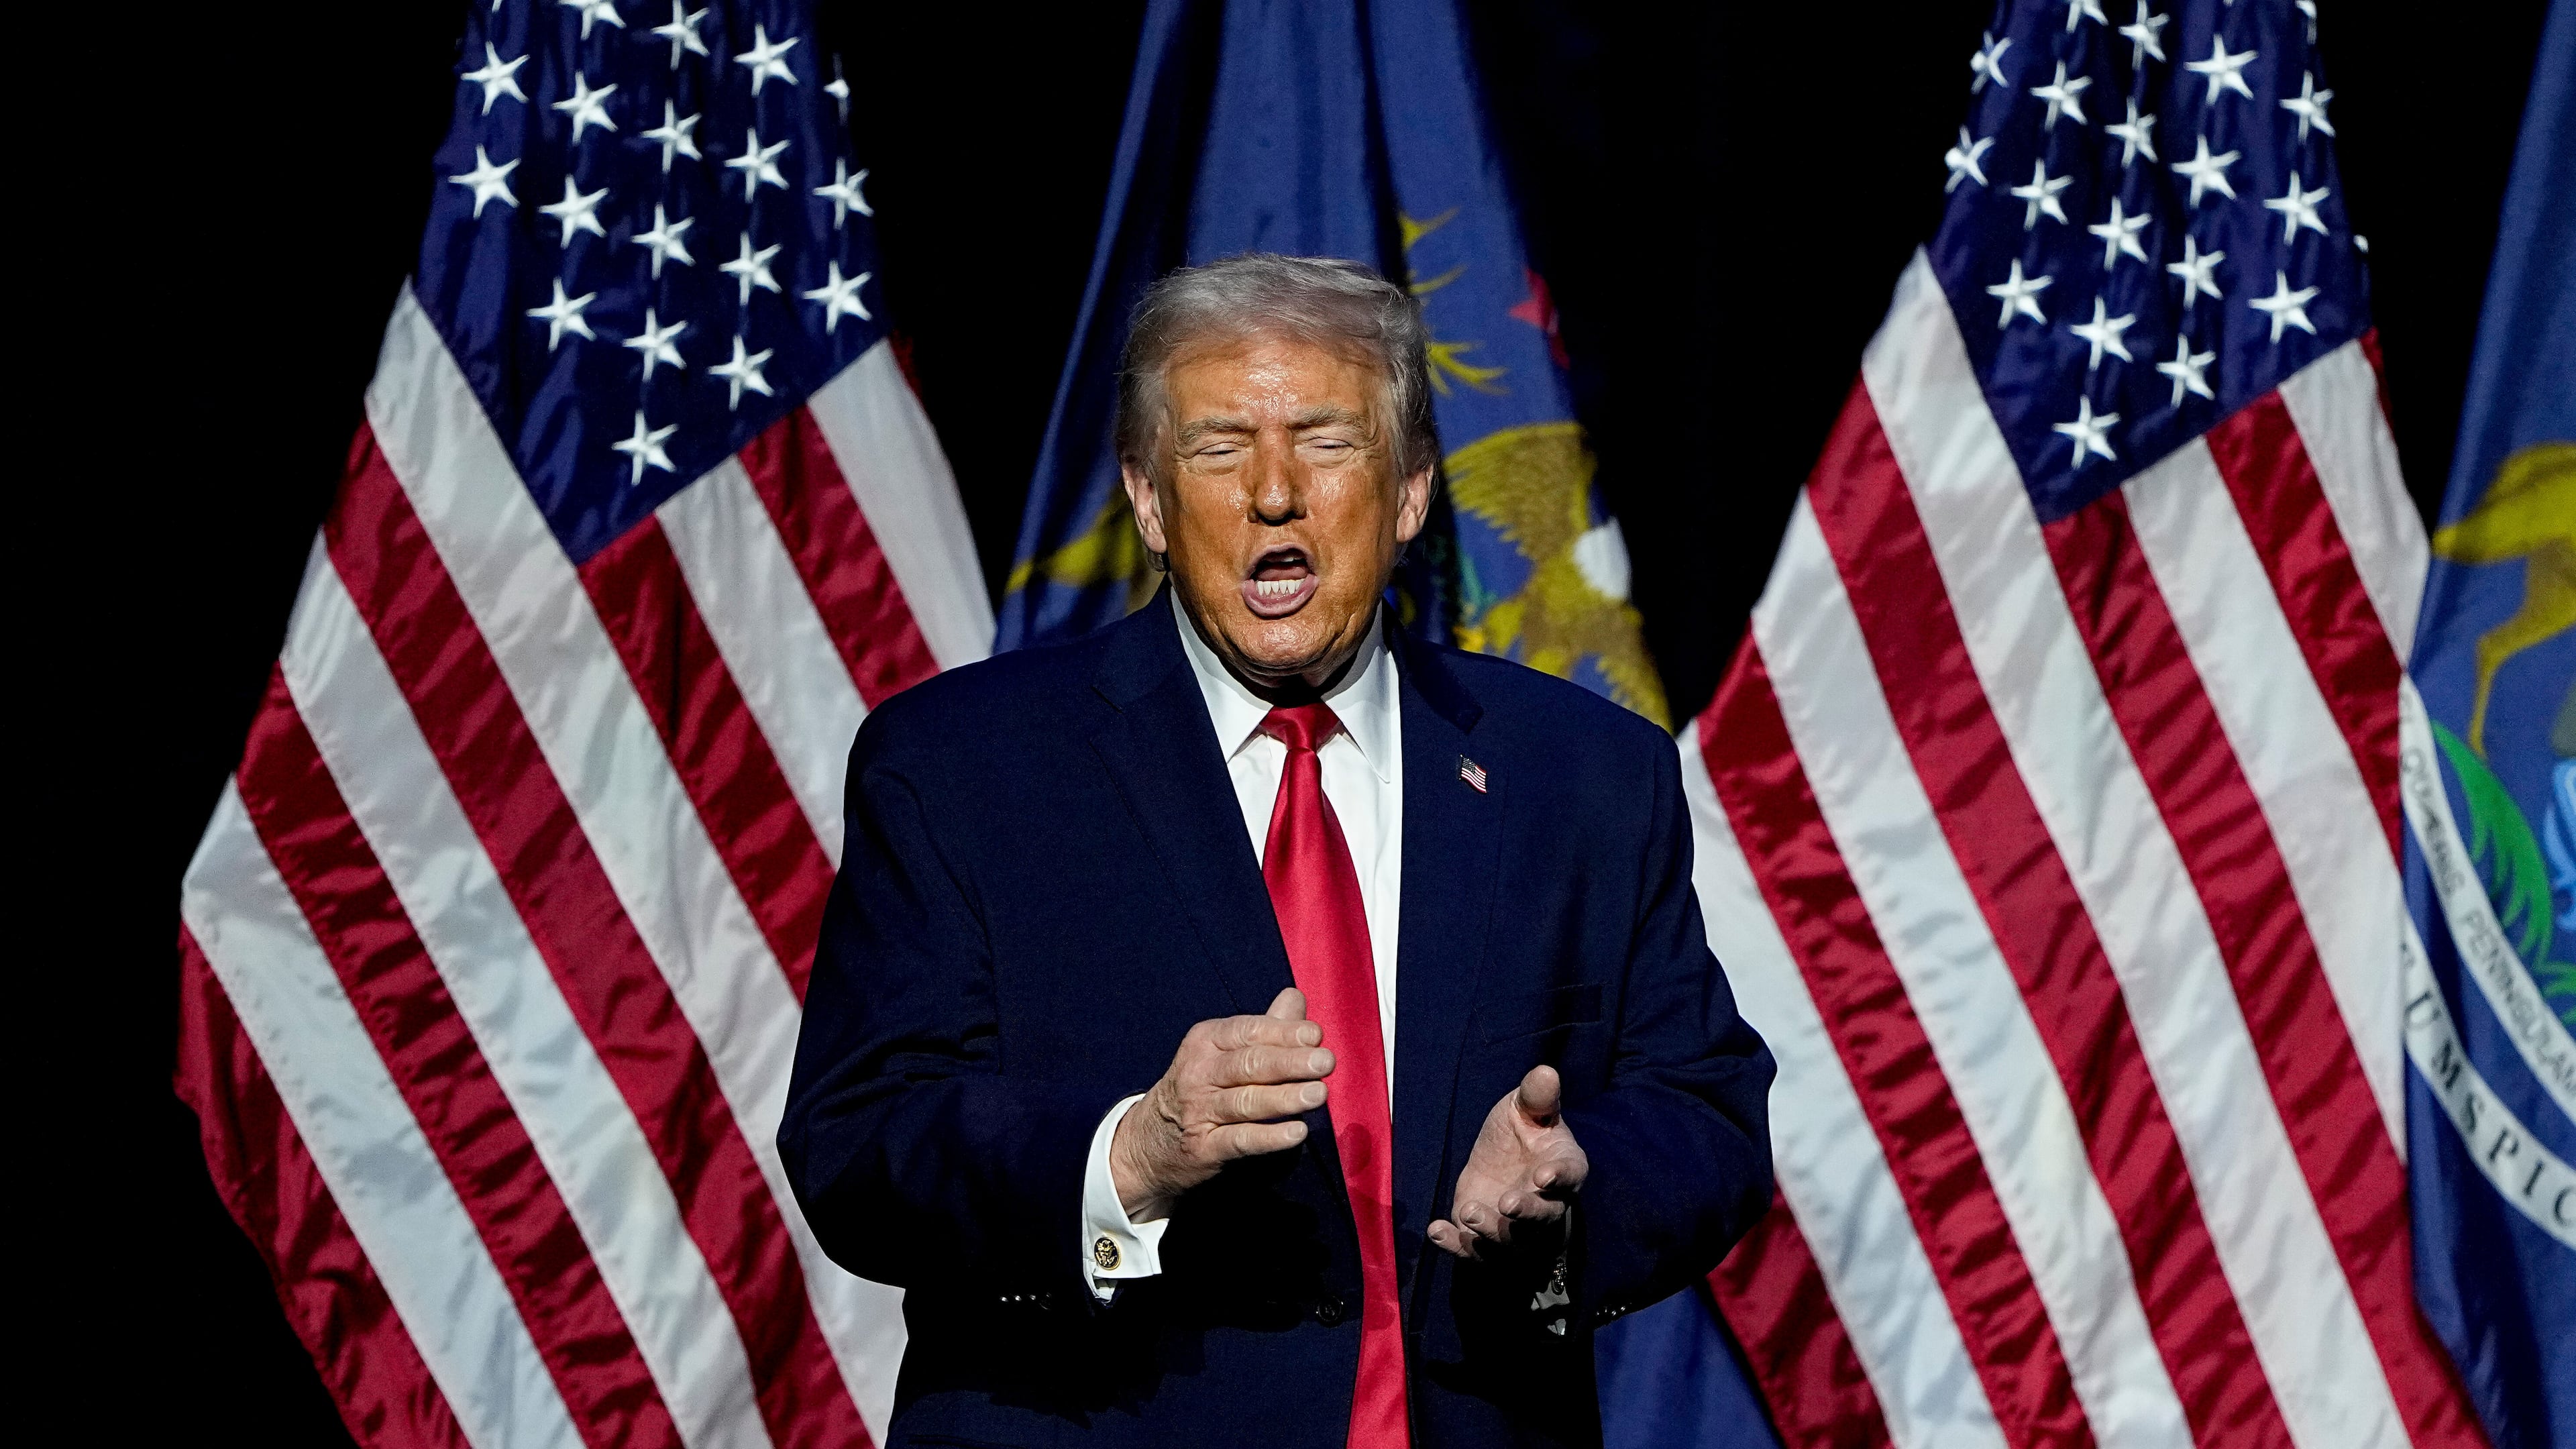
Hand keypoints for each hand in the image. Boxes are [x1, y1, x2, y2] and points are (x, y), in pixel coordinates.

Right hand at [1110, 988, 1332, 1220]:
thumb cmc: (1202, 1088)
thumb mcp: (1223, 1052)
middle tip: (1325, 1061)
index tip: (1316, 1035)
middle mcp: (1198, 1073)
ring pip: (1246, 1101)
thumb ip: (1264, 1028)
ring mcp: (1198, 1111)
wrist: (1150, 1143)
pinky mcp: (1203, 1148)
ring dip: (1285, 1098)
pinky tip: (1296, 1133)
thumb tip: (1296, 997)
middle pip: (1248, 1064)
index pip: (1247, 1032)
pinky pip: (1239, 1140)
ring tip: (1319, 1094)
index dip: (1283, 1033)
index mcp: (1206, 1042)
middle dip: (1289, 1062)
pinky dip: (1269, 1137)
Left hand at [1427, 1066, 1587, 1260]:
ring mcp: (1517, 1228)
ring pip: (1510, 1242)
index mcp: (1564, 1166)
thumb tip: (1546, 1071)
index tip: (1543, 1174)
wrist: (1503, 1156)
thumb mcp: (1526, 1106)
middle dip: (1526, 1213)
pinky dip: (1456, 1245)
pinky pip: (1474, 1251)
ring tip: (1468, 1212)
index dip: (1559, 1177)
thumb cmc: (1523, 1128)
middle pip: (1542, 1218)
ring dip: (1490, 1232)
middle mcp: (1547, 1205)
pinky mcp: (1485, 1238)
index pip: (1569, 1175)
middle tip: (1507, 1203)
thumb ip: (1537, 1096)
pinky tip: (1437, 1230)